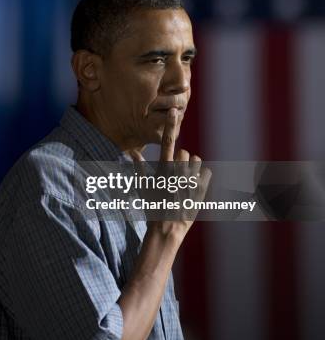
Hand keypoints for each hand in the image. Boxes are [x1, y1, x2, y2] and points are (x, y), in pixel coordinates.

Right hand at [131, 108, 210, 241]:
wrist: (167, 229)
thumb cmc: (153, 207)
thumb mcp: (144, 188)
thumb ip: (140, 168)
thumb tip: (132, 154)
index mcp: (163, 169)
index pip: (167, 141)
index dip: (170, 124)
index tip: (173, 110)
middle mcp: (178, 172)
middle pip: (184, 153)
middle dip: (181, 160)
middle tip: (175, 174)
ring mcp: (191, 180)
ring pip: (197, 161)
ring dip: (192, 167)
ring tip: (185, 179)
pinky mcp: (202, 189)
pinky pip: (207, 173)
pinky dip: (202, 177)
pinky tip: (194, 186)